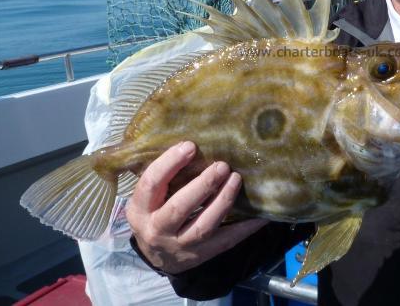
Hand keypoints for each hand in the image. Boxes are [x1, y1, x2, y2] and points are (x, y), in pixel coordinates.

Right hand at [126, 141, 267, 273]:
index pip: (151, 184)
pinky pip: (226, 241)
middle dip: (203, 185)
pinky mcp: (202, 254)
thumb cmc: (156, 213)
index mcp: (140, 210)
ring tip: (236, 179)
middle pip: (179, 208)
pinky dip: (244, 228)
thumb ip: (163, 176)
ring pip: (203, 226)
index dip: (170, 163)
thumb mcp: (148, 199)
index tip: (190, 146)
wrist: (159, 257)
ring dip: (222, 201)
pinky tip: (259, 214)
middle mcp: (157, 230)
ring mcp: (180, 245)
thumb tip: (191, 142)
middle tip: (222, 165)